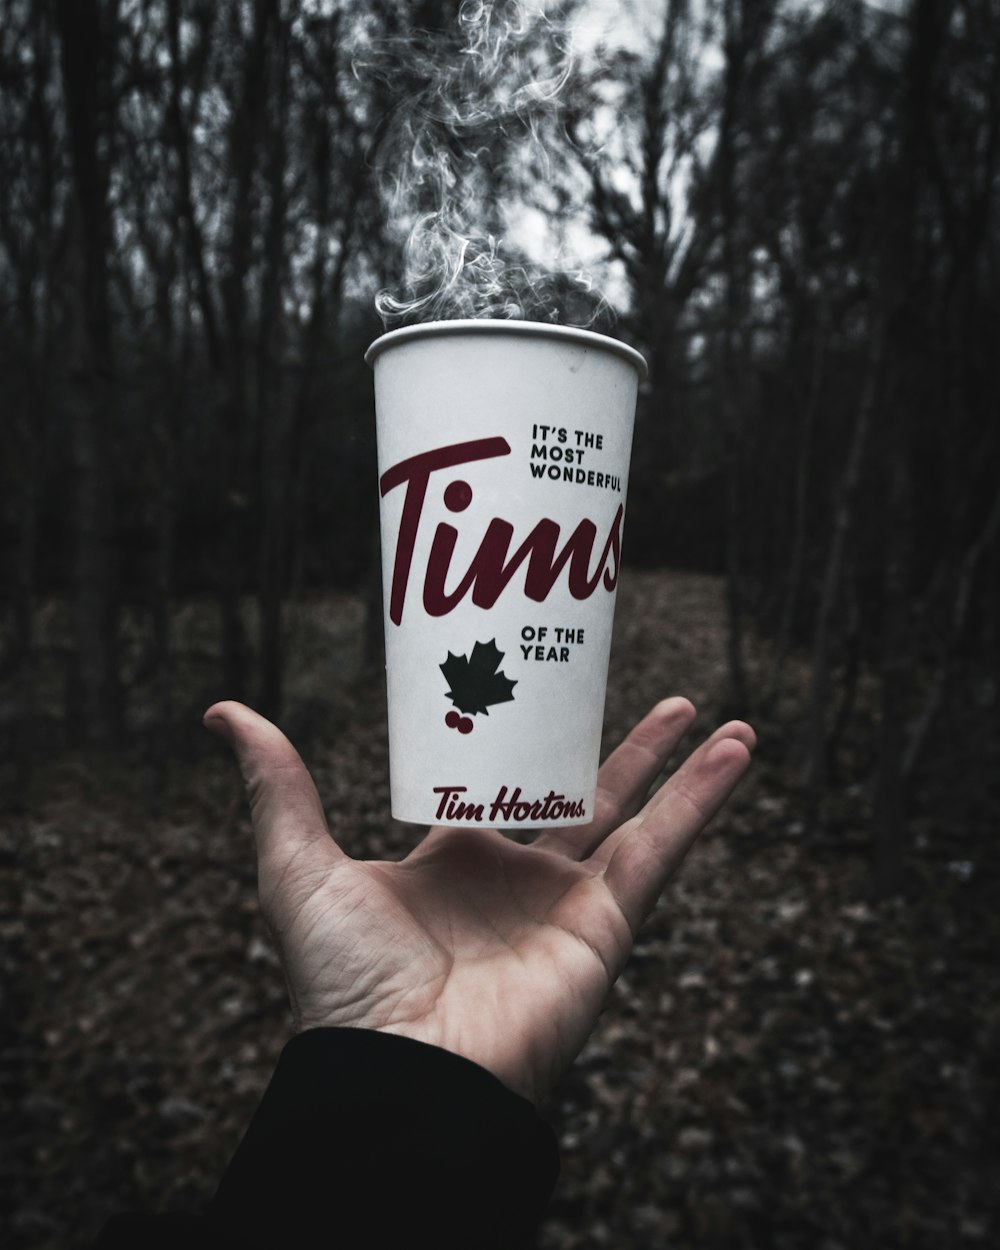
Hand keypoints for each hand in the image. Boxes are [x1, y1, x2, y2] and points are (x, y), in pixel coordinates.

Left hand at [203, 698, 753, 1103]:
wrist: (397, 1071)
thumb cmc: (343, 982)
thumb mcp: (298, 864)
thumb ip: (276, 786)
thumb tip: (223, 712)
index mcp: (455, 860)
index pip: (504, 786)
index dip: (530, 740)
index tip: (553, 690)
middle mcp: (517, 878)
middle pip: (584, 795)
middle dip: (624, 749)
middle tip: (659, 700)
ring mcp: (567, 902)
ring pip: (638, 818)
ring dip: (683, 769)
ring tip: (721, 718)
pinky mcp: (607, 926)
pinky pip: (665, 850)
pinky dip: (704, 801)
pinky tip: (737, 752)